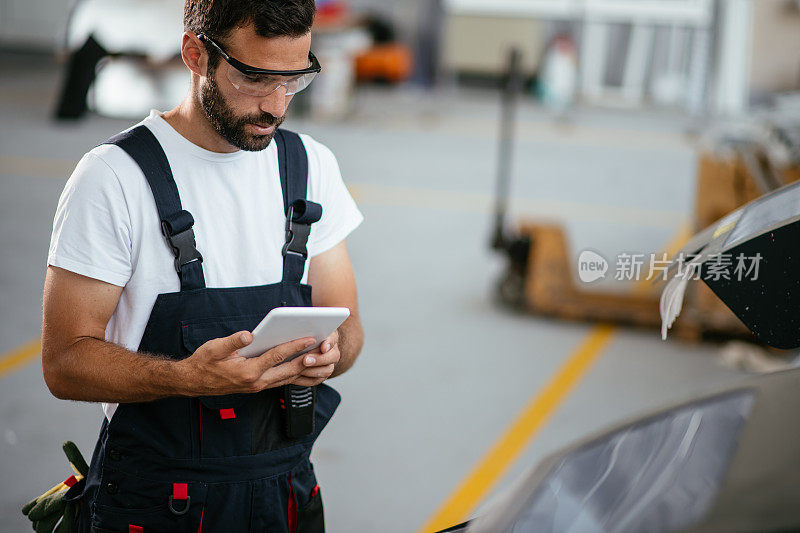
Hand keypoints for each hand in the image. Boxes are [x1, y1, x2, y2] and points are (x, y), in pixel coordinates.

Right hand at [179, 332, 315, 394]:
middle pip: (288, 370)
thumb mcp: (214, 348)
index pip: (276, 357)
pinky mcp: (258, 386)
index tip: (309, 338)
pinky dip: (294, 374)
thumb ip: (233, 342)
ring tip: (318, 356)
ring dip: (303, 368)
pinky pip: (281, 382)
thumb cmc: (204, 362)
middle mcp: (256, 382)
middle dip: (307, 359)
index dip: (294, 346)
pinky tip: (304, 366)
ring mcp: (258, 387)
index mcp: (247, 372)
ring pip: (287, 378)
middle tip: (322, 348)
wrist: (194, 382)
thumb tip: (249, 336)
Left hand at [292, 329, 340, 386]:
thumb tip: (296, 327)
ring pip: (327, 370)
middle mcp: (332, 350)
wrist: (303, 346)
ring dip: (313, 371)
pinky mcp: (321, 374)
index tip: (323, 347)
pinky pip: (318, 379)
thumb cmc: (303, 335)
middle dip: (319, 359)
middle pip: (333, 356)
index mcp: (329, 336)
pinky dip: (307, 379)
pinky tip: (297, 376)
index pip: (333, 338)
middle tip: (306, 360)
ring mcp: (329, 363)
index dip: (329, 343)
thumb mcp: (305, 329)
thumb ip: (305, 330)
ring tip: (300, 369)